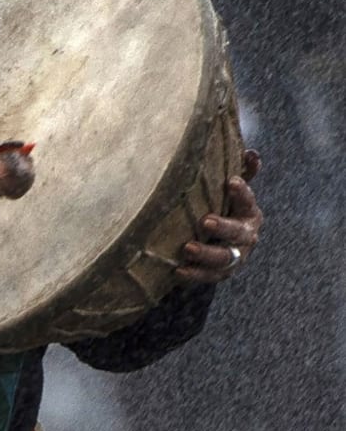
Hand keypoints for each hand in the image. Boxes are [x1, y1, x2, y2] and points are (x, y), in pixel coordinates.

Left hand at [177, 149, 262, 283]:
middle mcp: (246, 236)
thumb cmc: (224, 208)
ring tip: (188, 248)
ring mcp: (235, 257)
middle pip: (238, 233)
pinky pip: (209, 276)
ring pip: (224, 258)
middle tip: (205, 221)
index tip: (231, 181)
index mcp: (248, 213)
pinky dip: (195, 275)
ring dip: (207, 254)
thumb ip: (242, 173)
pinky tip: (179, 270)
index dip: (242, 193)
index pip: (248, 201)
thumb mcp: (231, 191)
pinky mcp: (221, 273)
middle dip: (223, 227)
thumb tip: (252, 154)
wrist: (223, 241)